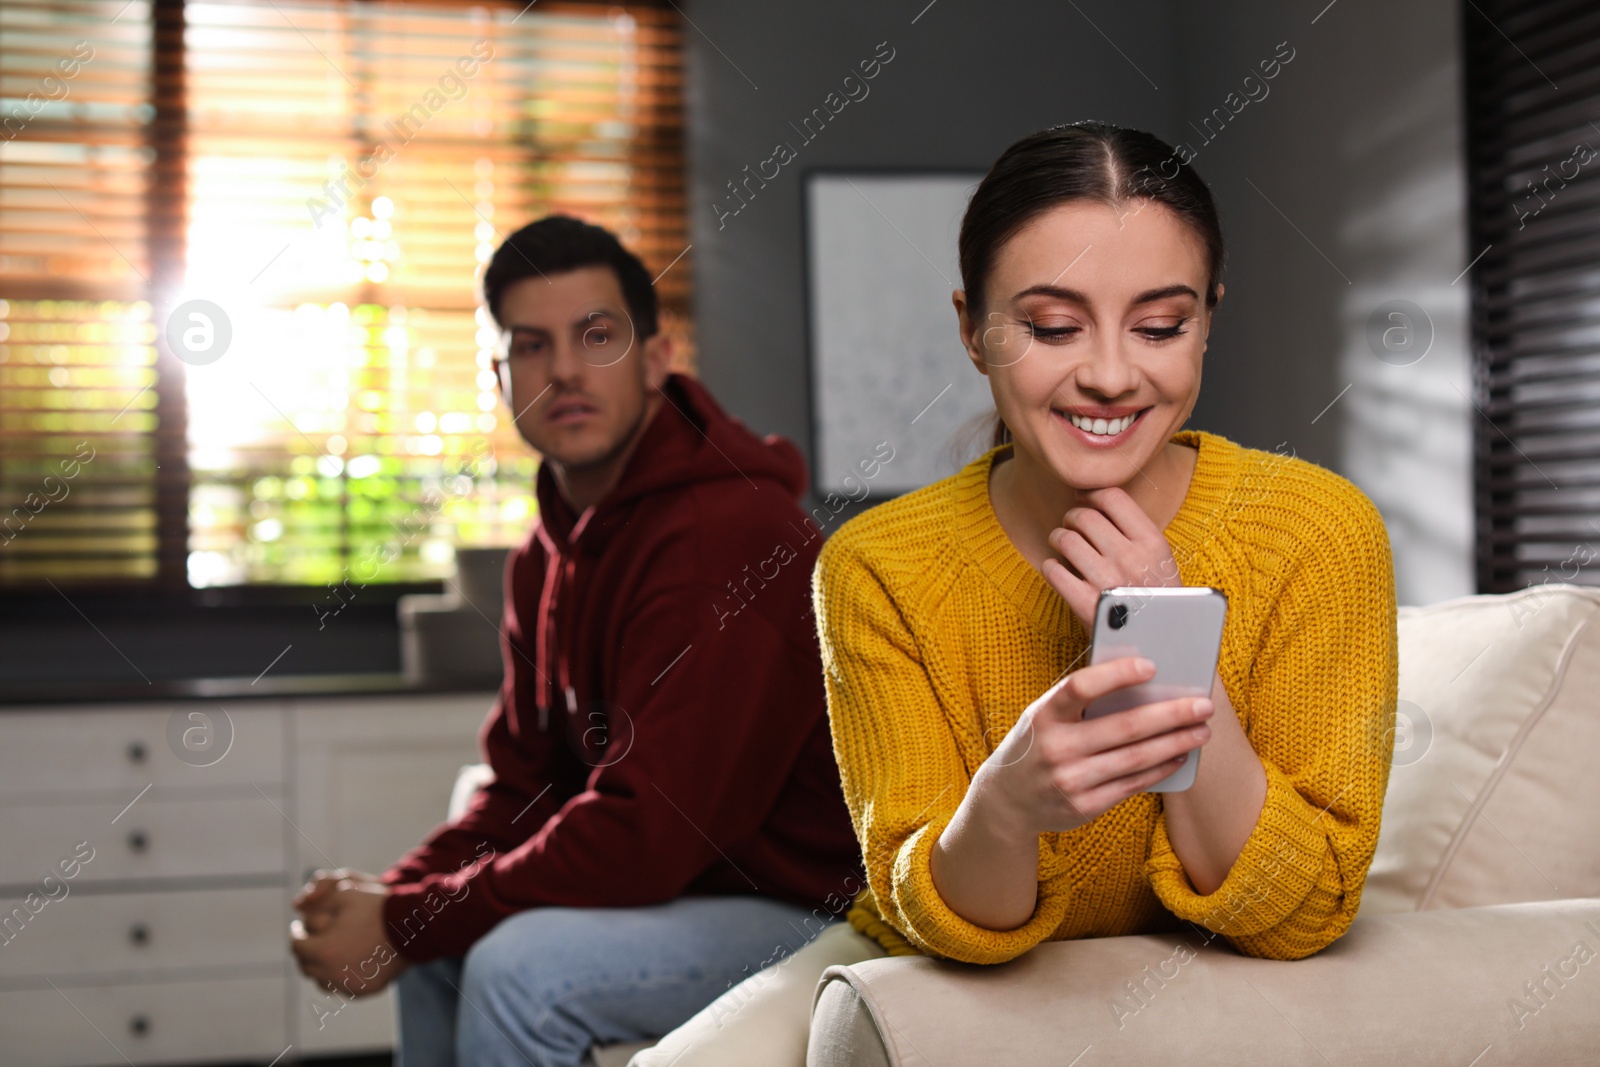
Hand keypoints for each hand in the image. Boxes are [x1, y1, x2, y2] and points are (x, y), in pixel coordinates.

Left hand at [289, 874, 405, 997]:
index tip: (298, 927)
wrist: (413, 926)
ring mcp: (350, 985)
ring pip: (322, 981)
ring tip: (325, 953)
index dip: (295, 934)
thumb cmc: (377, 907)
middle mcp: (333, 974)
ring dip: (319, 968)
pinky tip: (345, 963)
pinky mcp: (365, 990)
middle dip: (305, 952)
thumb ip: (317, 900)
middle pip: (307, 966)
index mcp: (324, 951)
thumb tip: (298, 906)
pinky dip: (339, 977)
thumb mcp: (345, 893)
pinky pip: (343, 987)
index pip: (297, 947)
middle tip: (309, 940)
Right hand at [983, 655, 1212, 834]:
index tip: (1151, 665)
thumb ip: (1080, 700)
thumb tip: (1141, 680)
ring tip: (1201, 730)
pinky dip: (1160, 769)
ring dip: (1175, 742)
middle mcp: (1054, 748)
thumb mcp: (1044, 715)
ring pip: (1135, 758)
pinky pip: (1132, 784)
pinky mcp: (1084, 807)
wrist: (1007, 800)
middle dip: (1170, 714)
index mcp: (1043, 715)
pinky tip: (1179, 756)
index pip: (1080, 687)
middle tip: (1203, 705)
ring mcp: (1069, 780)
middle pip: (1123, 727)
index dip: (1116, 675)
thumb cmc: (1037, 743)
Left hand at [1041, 486, 1181, 631]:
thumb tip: (1099, 501)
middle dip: (1071, 517)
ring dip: (1057, 538)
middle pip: (1085, 516)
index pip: (1113, 498)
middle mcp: (1130, 558)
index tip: (1084, 498)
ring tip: (1061, 543)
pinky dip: (1050, 567)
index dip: (1091, 494)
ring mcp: (1106, 581)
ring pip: (1065, 539)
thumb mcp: (1163, 563)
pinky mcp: (1085, 604)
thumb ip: (1138, 535)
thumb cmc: (1160, 604)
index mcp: (1153, 543)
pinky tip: (1057, 570)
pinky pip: (1053, 570)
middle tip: (1070, 524)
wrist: (1162, 652)